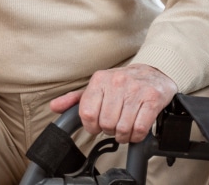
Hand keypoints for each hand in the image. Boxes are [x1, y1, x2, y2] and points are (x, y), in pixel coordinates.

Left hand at [49, 63, 177, 143]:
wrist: (153, 71)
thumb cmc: (122, 83)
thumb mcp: (97, 86)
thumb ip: (75, 99)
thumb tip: (54, 107)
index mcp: (100, 79)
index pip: (88, 113)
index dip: (91, 126)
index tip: (97, 126)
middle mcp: (117, 82)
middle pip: (106, 123)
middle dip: (109, 130)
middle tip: (114, 125)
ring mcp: (136, 90)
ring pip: (123, 128)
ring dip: (123, 135)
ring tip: (125, 129)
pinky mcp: (152, 98)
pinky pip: (140, 128)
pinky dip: (136, 136)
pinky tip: (136, 130)